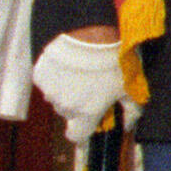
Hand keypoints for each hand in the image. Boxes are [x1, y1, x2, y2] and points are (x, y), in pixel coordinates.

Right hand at [33, 28, 124, 142]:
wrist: (90, 34)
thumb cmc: (112, 62)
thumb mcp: (129, 87)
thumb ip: (131, 111)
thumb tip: (127, 125)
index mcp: (86, 114)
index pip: (76, 136)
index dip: (82, 130)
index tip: (89, 120)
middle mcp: (64, 106)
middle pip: (68, 113)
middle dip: (77, 105)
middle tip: (90, 87)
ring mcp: (49, 90)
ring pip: (56, 97)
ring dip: (65, 89)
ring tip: (79, 72)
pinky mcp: (39, 74)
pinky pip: (46, 81)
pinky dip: (55, 75)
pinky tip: (67, 63)